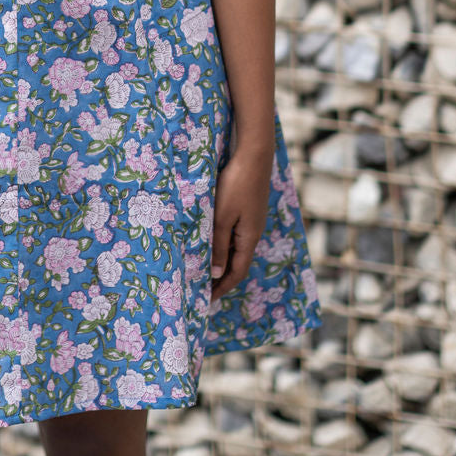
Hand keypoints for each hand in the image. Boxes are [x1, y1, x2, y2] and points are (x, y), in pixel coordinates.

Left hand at [209, 147, 271, 302]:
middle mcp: (253, 232)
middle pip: (237, 262)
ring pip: (236, 247)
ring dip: (221, 260)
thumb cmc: (235, 185)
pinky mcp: (248, 208)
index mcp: (249, 238)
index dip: (222, 288)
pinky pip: (235, 233)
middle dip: (221, 278)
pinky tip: (211, 240)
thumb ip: (219, 245)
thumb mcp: (222, 217)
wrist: (254, 154)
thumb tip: (217, 274)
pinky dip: (223, 243)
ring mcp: (252, 220)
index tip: (208, 300)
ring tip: (203, 268)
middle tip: (202, 288)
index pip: (236, 272)